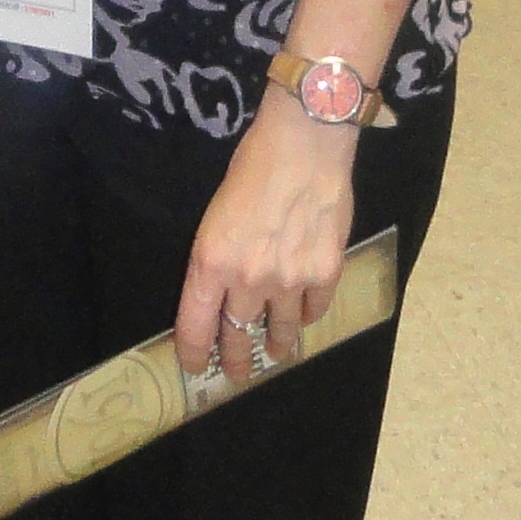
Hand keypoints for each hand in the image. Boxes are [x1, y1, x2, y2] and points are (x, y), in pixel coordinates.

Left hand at [174, 91, 355, 388]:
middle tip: (237, 374)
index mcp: (211, 262)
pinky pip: (314, 309)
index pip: (196, 326)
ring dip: (275, 344)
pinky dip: (308, 315)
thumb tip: (221, 289)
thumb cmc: (252, 167)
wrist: (304, 146)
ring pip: (280, 330)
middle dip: (236, 359)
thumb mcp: (215, 215)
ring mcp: (290, 281)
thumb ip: (217, 258)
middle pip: (238, 336)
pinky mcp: (326, 273)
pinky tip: (304, 315)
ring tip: (274, 351)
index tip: (195, 367)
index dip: (194, 353)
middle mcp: (248, 280)